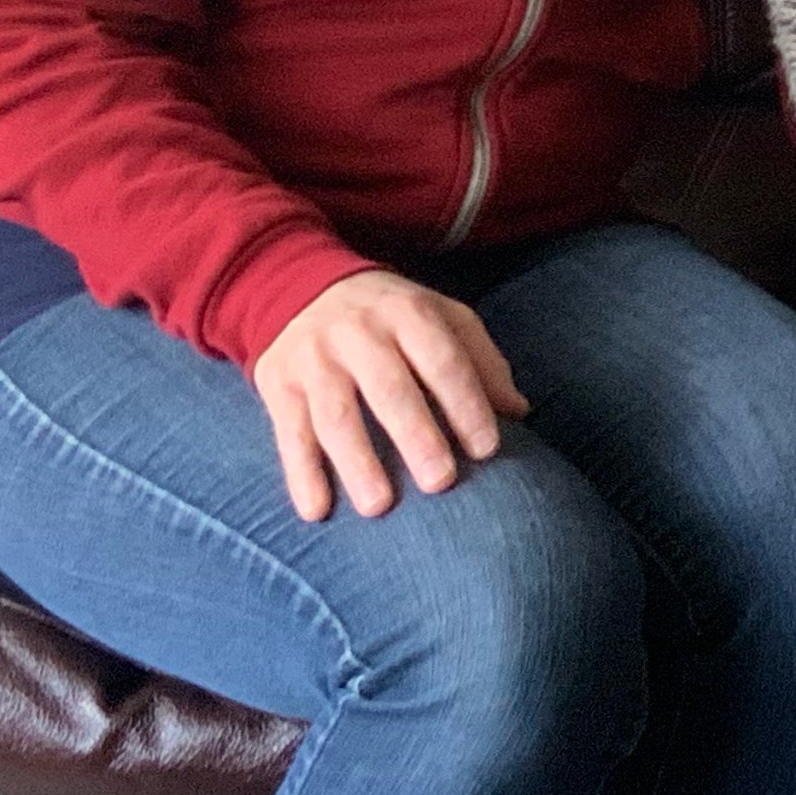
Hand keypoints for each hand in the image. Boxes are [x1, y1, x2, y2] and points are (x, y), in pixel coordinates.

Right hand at [249, 269, 527, 523]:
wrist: (299, 284)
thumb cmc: (389, 315)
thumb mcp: (439, 316)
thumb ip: (479, 360)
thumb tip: (518, 411)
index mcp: (408, 313)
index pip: (442, 359)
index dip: (466, 403)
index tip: (487, 449)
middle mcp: (358, 333)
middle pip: (389, 388)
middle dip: (415, 435)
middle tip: (440, 481)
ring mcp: (314, 359)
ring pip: (335, 414)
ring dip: (356, 462)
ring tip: (380, 507)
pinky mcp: (277, 384)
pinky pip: (289, 432)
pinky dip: (300, 474)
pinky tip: (317, 510)